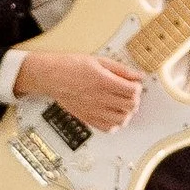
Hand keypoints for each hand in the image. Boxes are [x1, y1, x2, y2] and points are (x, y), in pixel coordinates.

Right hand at [15, 49, 142, 131]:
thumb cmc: (71, 66)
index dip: (137, 87)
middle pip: (130, 106)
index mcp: (104, 82)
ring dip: (127, 113)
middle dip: (134, 99)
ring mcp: (93, 110)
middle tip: (129, 94)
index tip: (134, 84)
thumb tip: (137, 75)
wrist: (51, 76)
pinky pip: (108, 129)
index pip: (133, 91)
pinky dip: (115, 124)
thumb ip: (121, 69)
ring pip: (122, 120)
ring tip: (123, 105)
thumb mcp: (99, 61)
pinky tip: (113, 115)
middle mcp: (100, 98)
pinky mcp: (87, 118)